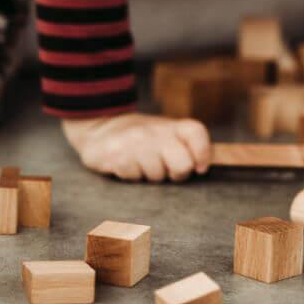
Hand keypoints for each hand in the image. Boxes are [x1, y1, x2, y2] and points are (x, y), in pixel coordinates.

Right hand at [61, 112, 210, 181]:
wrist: (101, 131)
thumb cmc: (141, 139)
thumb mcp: (165, 135)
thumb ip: (183, 147)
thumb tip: (203, 166)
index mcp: (171, 126)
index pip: (196, 132)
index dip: (203, 153)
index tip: (200, 168)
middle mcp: (155, 131)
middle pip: (183, 164)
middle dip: (177, 174)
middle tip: (165, 170)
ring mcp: (136, 142)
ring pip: (157, 175)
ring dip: (149, 176)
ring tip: (141, 164)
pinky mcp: (117, 154)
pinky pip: (134, 177)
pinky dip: (131, 176)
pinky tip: (126, 165)